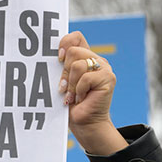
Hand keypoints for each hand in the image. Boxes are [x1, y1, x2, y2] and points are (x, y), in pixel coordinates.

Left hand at [58, 31, 126, 155]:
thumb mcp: (63, 81)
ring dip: (71, 84)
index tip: (58, 59)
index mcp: (85, 57)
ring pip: (77, 64)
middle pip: (73, 51)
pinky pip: (85, 77)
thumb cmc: (71, 104)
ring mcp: (104, 68)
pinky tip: (81, 98)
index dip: (64, 44)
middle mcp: (96, 60)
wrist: (84, 123)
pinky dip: (79, 90)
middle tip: (65, 88)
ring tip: (73, 96)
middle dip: (64, 72)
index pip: (75, 37)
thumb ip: (62, 66)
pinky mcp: (108, 78)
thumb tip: (54, 53)